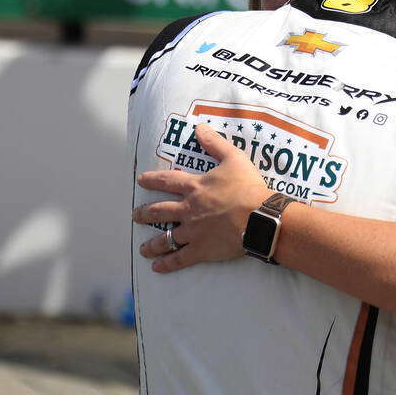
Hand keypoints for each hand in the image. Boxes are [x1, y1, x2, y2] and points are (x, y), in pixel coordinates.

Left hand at [133, 123, 270, 272]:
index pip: (167, 181)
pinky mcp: (201, 250)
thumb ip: (215, 144)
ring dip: (152, 244)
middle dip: (144, 214)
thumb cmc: (248, 187)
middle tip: (135, 216)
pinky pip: (179, 258)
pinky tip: (157, 267)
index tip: (140, 180)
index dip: (152, 180)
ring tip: (143, 248)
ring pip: (165, 239)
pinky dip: (167, 263)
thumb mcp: (234, 158)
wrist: (260, 217)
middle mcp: (188, 209)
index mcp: (195, 187)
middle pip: (159, 211)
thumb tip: (199, 127)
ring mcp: (192, 231)